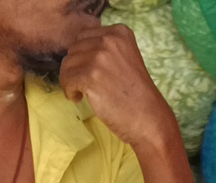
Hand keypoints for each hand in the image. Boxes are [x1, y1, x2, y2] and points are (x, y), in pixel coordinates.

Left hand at [58, 26, 182, 153]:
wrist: (148, 118)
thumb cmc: (135, 93)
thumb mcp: (125, 59)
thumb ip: (105, 49)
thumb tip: (75, 51)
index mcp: (119, 32)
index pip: (83, 36)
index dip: (82, 56)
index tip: (90, 72)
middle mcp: (109, 40)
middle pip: (73, 49)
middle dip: (75, 68)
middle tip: (85, 85)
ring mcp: (100, 57)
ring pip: (67, 64)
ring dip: (70, 80)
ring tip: (82, 93)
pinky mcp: (91, 76)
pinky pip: (67, 79)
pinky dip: (69, 91)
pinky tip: (79, 98)